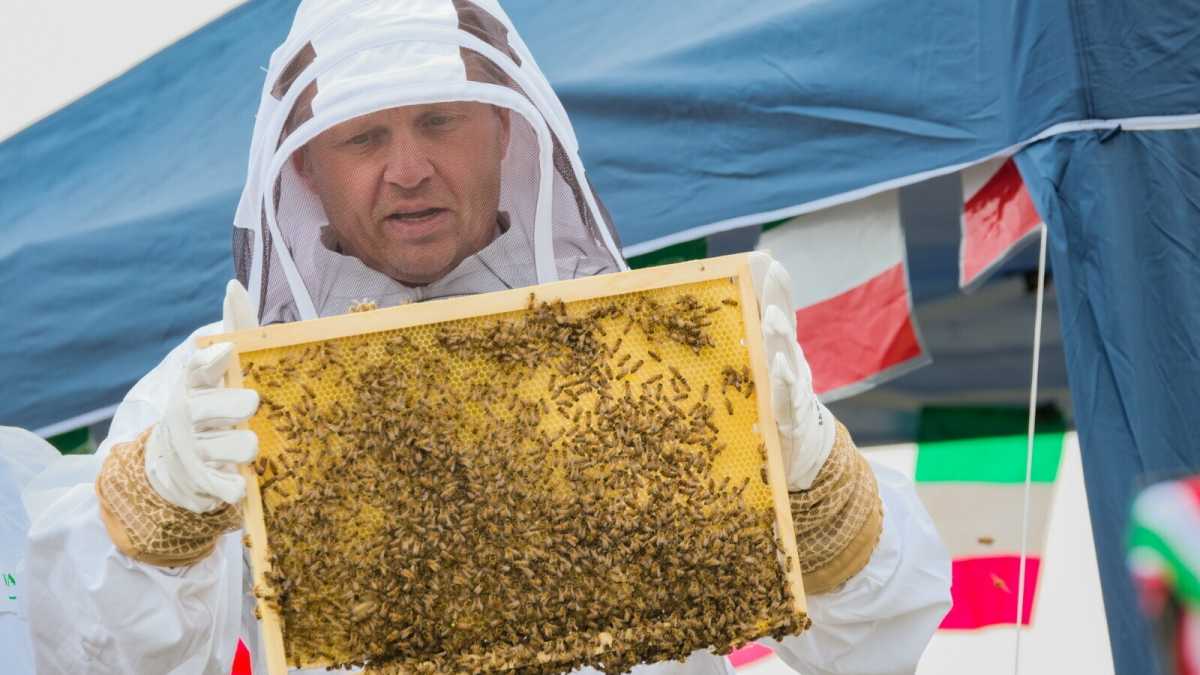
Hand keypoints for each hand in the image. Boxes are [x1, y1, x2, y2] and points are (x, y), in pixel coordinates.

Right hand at [144, 281, 260, 511]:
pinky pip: (230, 485)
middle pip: (231, 404)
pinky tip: (234, 480)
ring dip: (247, 447)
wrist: (172, 470)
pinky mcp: (200, 484)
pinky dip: (237, 485)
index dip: (215, 359)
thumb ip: (233, 329)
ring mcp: (192, 450)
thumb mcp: (216, 371)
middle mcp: (186, 414)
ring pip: (242, 444)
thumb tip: (234, 285)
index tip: (230, 351)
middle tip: (245, 407)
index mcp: (192, 384)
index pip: (199, 367)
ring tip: (241, 445)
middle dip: (242, 406)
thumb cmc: (208, 407)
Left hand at [749, 252, 834, 490]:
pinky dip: (786, 385)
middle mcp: (787, 363)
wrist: (801, 449)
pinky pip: (789, 401)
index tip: (763, 258)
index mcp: (776, 348)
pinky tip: (780, 370)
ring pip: (788, 359)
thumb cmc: (768, 400)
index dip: (772, 284)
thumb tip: (697, 308)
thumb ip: (736, 338)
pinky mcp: (792, 419)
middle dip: (779, 298)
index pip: (776, 309)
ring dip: (782, 337)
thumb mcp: (752, 367)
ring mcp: (793, 389)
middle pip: (784, 326)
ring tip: (774, 319)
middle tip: (775, 273)